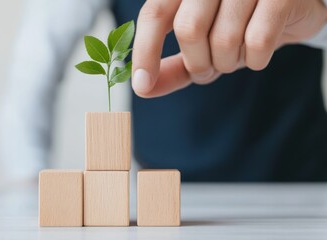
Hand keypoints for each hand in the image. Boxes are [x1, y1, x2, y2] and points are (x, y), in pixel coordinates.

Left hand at [132, 0, 326, 97]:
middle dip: (198, 63)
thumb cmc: (238, 26)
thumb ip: (172, 67)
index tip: (141, 84)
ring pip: (224, 39)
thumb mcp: (200, 48)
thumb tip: (143, 88)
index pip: (154, 13)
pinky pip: (258, 40)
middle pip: (188, 30)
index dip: (145, 51)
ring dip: (228, 62)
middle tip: (209, 68)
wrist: (288, 10)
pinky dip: (255, 60)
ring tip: (237, 55)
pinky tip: (259, 53)